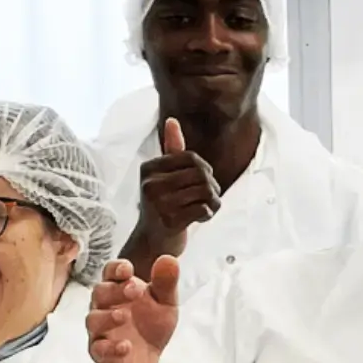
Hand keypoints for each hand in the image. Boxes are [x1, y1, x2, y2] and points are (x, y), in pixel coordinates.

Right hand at [85, 255, 179, 362]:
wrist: (146, 362)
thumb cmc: (150, 326)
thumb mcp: (165, 303)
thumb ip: (166, 283)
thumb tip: (170, 258)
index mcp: (119, 289)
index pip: (110, 272)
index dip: (116, 268)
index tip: (128, 269)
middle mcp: (105, 307)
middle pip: (99, 292)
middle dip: (115, 290)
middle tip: (134, 291)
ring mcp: (100, 331)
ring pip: (93, 320)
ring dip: (107, 317)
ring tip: (124, 317)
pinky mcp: (101, 353)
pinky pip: (98, 349)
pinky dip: (111, 348)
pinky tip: (126, 346)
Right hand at [130, 119, 222, 261]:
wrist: (152, 242)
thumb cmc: (162, 205)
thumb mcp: (164, 176)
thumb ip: (171, 150)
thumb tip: (172, 120)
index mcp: (148, 169)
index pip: (190, 157)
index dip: (204, 167)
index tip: (204, 179)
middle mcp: (150, 184)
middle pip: (200, 173)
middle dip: (212, 185)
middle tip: (210, 196)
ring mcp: (159, 204)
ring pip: (204, 191)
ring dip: (213, 200)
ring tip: (208, 206)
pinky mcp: (170, 222)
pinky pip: (203, 209)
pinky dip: (209, 213)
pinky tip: (203, 217)